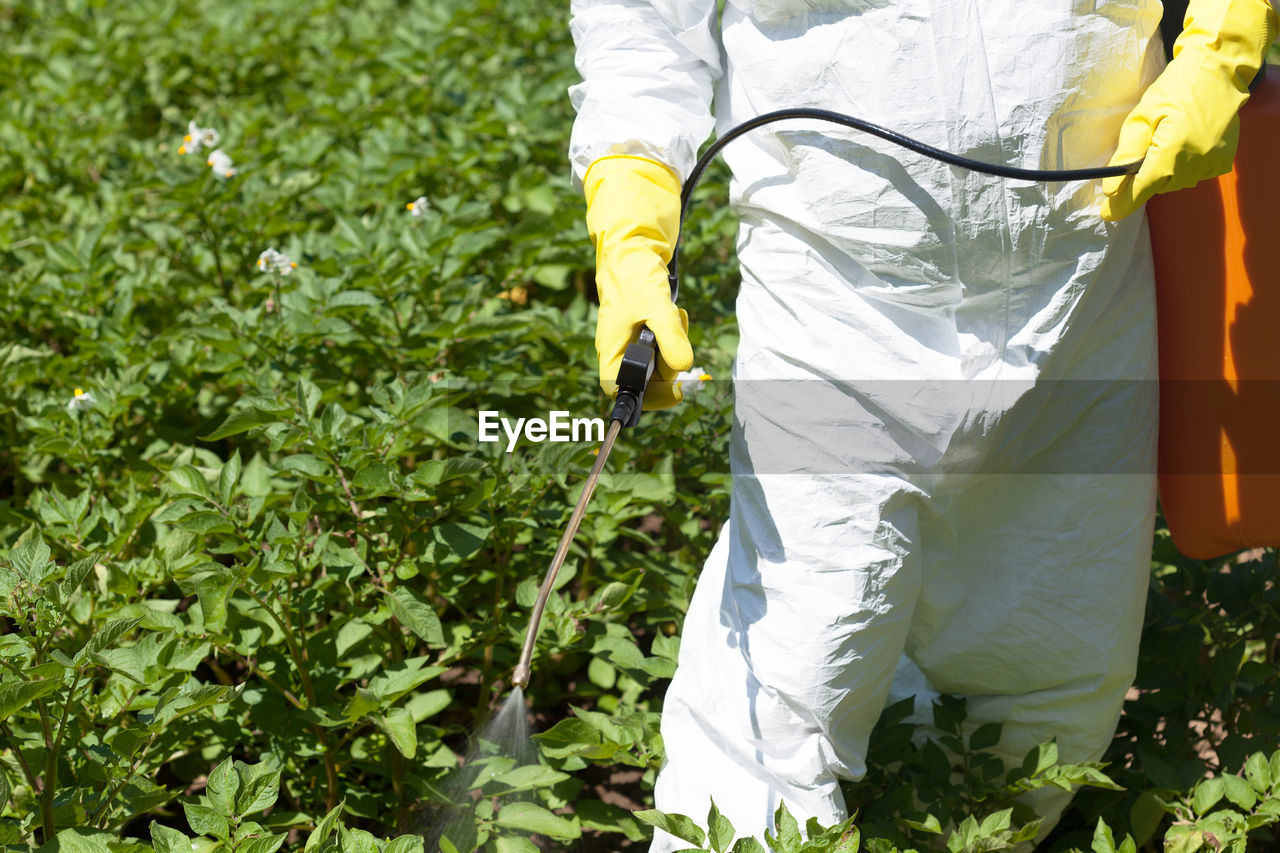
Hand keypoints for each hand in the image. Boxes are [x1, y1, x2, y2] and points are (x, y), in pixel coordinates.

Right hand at [584, 155, 693, 409]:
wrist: (633, 248)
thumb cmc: (635, 276)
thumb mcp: (656, 306)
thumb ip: (671, 338)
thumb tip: (684, 368)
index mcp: (611, 351)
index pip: (623, 392)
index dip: (649, 399)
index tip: (676, 391)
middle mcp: (620, 351)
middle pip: (649, 381)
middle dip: (670, 364)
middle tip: (676, 336)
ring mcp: (632, 343)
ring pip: (661, 362)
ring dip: (675, 345)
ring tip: (674, 317)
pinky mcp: (645, 332)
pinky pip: (666, 346)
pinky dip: (675, 333)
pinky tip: (673, 313)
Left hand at [1101, 0, 1277, 220]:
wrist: (1218, 71)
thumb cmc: (1176, 88)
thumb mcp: (1141, 116)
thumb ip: (1126, 154)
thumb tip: (1111, 189)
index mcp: (1172, 152)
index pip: (1141, 190)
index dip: (1121, 205)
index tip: (1105, 214)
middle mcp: (1195, 164)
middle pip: (1157, 186)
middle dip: (1144, 176)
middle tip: (1145, 147)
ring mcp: (1212, 164)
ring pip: (1174, 182)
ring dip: (1164, 170)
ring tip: (1167, 139)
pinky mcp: (1223, 161)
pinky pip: (1193, 174)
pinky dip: (1183, 165)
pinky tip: (1184, 141)